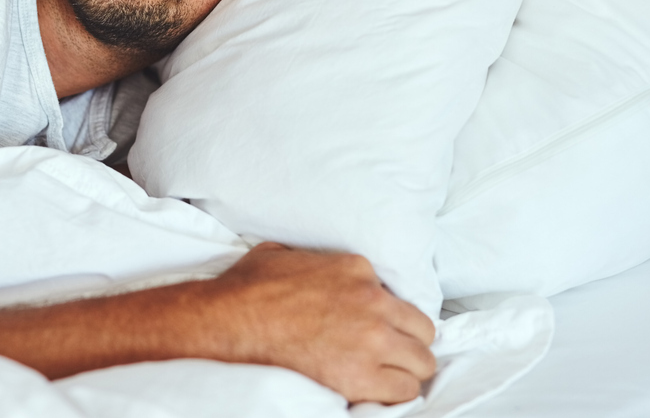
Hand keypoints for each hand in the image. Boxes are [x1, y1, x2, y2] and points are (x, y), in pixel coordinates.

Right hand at [204, 242, 436, 403]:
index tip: (372, 329)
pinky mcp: (362, 375)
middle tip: (387, 357)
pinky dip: (392, 394)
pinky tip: (373, 393)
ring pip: (422, 362)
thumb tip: (305, 263)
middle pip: (422, 330)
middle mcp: (372, 300)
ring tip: (383, 377)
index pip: (397, 297)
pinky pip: (404, 391)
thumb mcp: (281, 254)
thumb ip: (310, 259)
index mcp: (357, 269)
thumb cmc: (246, 288)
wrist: (228, 322)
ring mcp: (371, 338)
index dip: (386, 317)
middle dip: (407, 344)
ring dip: (404, 370)